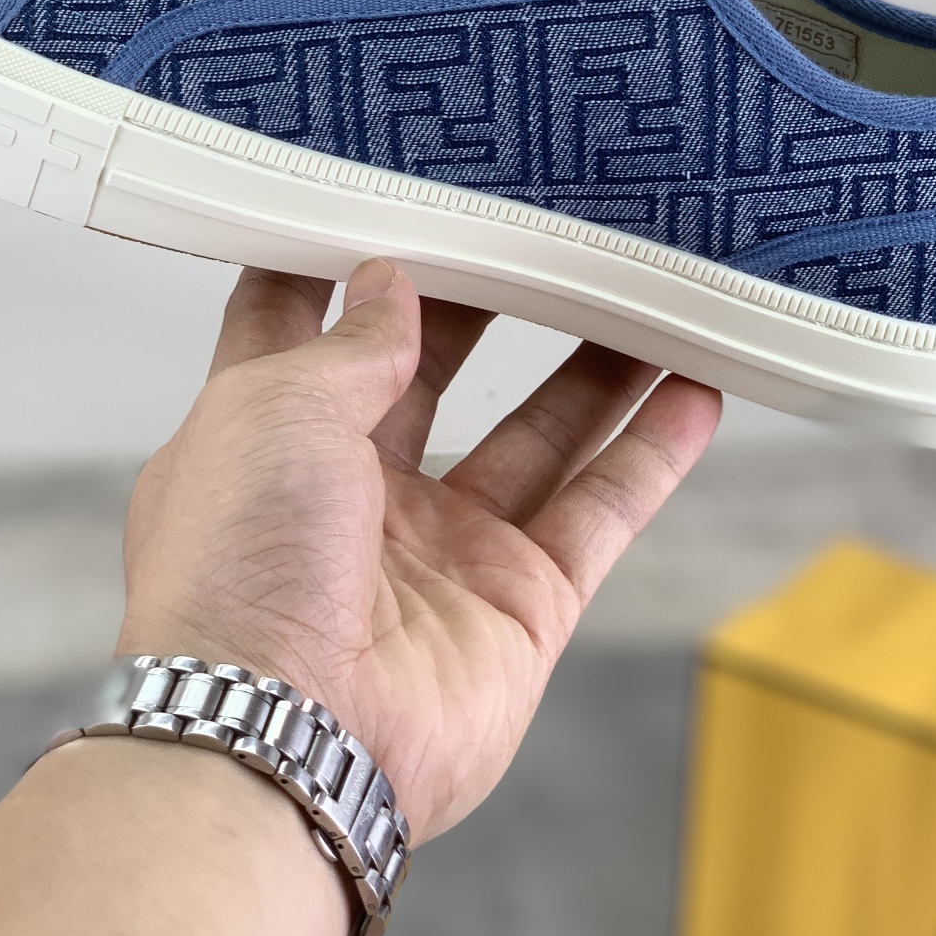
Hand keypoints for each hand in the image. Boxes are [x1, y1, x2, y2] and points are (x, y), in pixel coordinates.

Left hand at [120, 262, 719, 842]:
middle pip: (434, 372)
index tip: (393, 193)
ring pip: (538, 436)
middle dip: (486, 302)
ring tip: (644, 291)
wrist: (279, 742)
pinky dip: (651, 453)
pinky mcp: (519, 608)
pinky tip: (697, 389)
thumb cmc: (238, 572)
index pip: (303, 329)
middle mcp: (351, 494)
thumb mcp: (273, 407)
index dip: (344, 262)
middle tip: (541, 231)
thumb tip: (392, 283)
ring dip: (594, 367)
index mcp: (265, 440)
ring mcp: (441, 554)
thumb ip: (352, 342)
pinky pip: (600, 513)